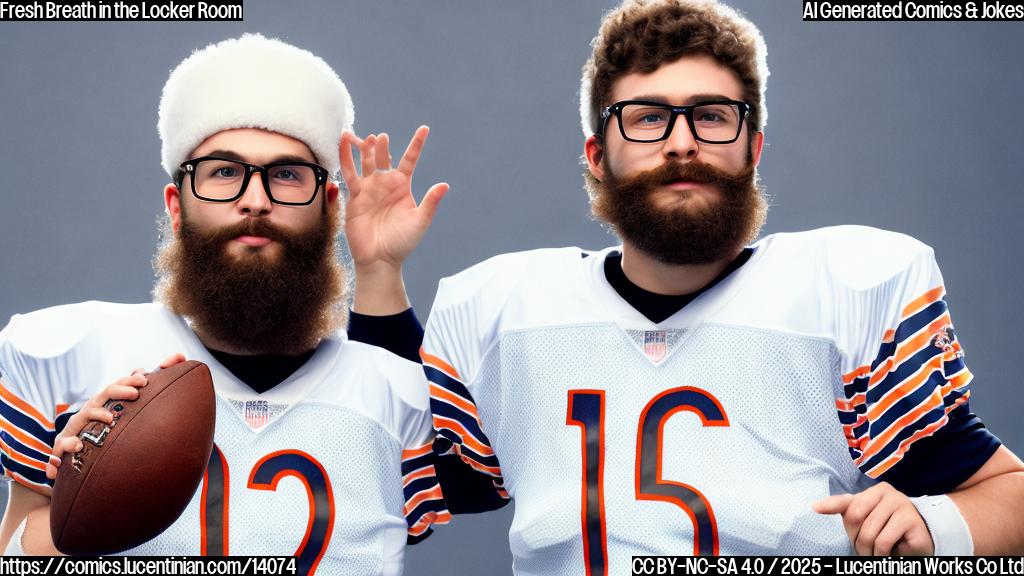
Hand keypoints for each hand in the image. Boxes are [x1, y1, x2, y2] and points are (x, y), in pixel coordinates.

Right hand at [46, 354, 185, 479]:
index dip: (132, 380)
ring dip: (98, 414)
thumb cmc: (104, 420)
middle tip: (136, 393)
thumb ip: (151, 385)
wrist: (73, 445)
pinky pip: (63, 444)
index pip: (121, 384)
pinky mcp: (64, 443)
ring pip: (85, 415)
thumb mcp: (126, 404)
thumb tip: (179, 356)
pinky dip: (68, 445)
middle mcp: (93, 408)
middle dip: (119, 390)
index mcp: (108, 400)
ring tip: (111, 418)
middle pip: (106, 393)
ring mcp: (78, 424)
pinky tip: (79, 446)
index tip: (146, 379)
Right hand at [339, 126, 448, 272]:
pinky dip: (346, 159)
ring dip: (365, 149)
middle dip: (382, 146)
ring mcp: (369, 188)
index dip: (416, 144)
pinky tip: (343, 144)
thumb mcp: (420, 221)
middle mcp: (386, 184)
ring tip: (365, 137)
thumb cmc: (402, 242)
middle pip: (383, 157)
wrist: (379, 259)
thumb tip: (444, 185)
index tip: (424, 128)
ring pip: (366, 162)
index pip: (410, 159)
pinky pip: (349, 174)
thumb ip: (430, 203)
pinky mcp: (355, 196)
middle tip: (381, 137)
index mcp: (403, 186)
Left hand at [813, 482, 933, 555]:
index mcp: (873, 491)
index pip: (848, 500)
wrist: (920, 542)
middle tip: (863, 550)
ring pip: (869, 532)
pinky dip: (881, 553)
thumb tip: (816, 506)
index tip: (815, 508)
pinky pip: (884, 540)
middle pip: (855, 518)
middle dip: (856, 539)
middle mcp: (887, 493)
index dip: (830, 505)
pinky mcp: (910, 520)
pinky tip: (889, 553)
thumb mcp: (866, 519)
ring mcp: (900, 504)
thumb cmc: (888, 529)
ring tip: (877, 553)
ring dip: (869, 550)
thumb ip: (846, 510)